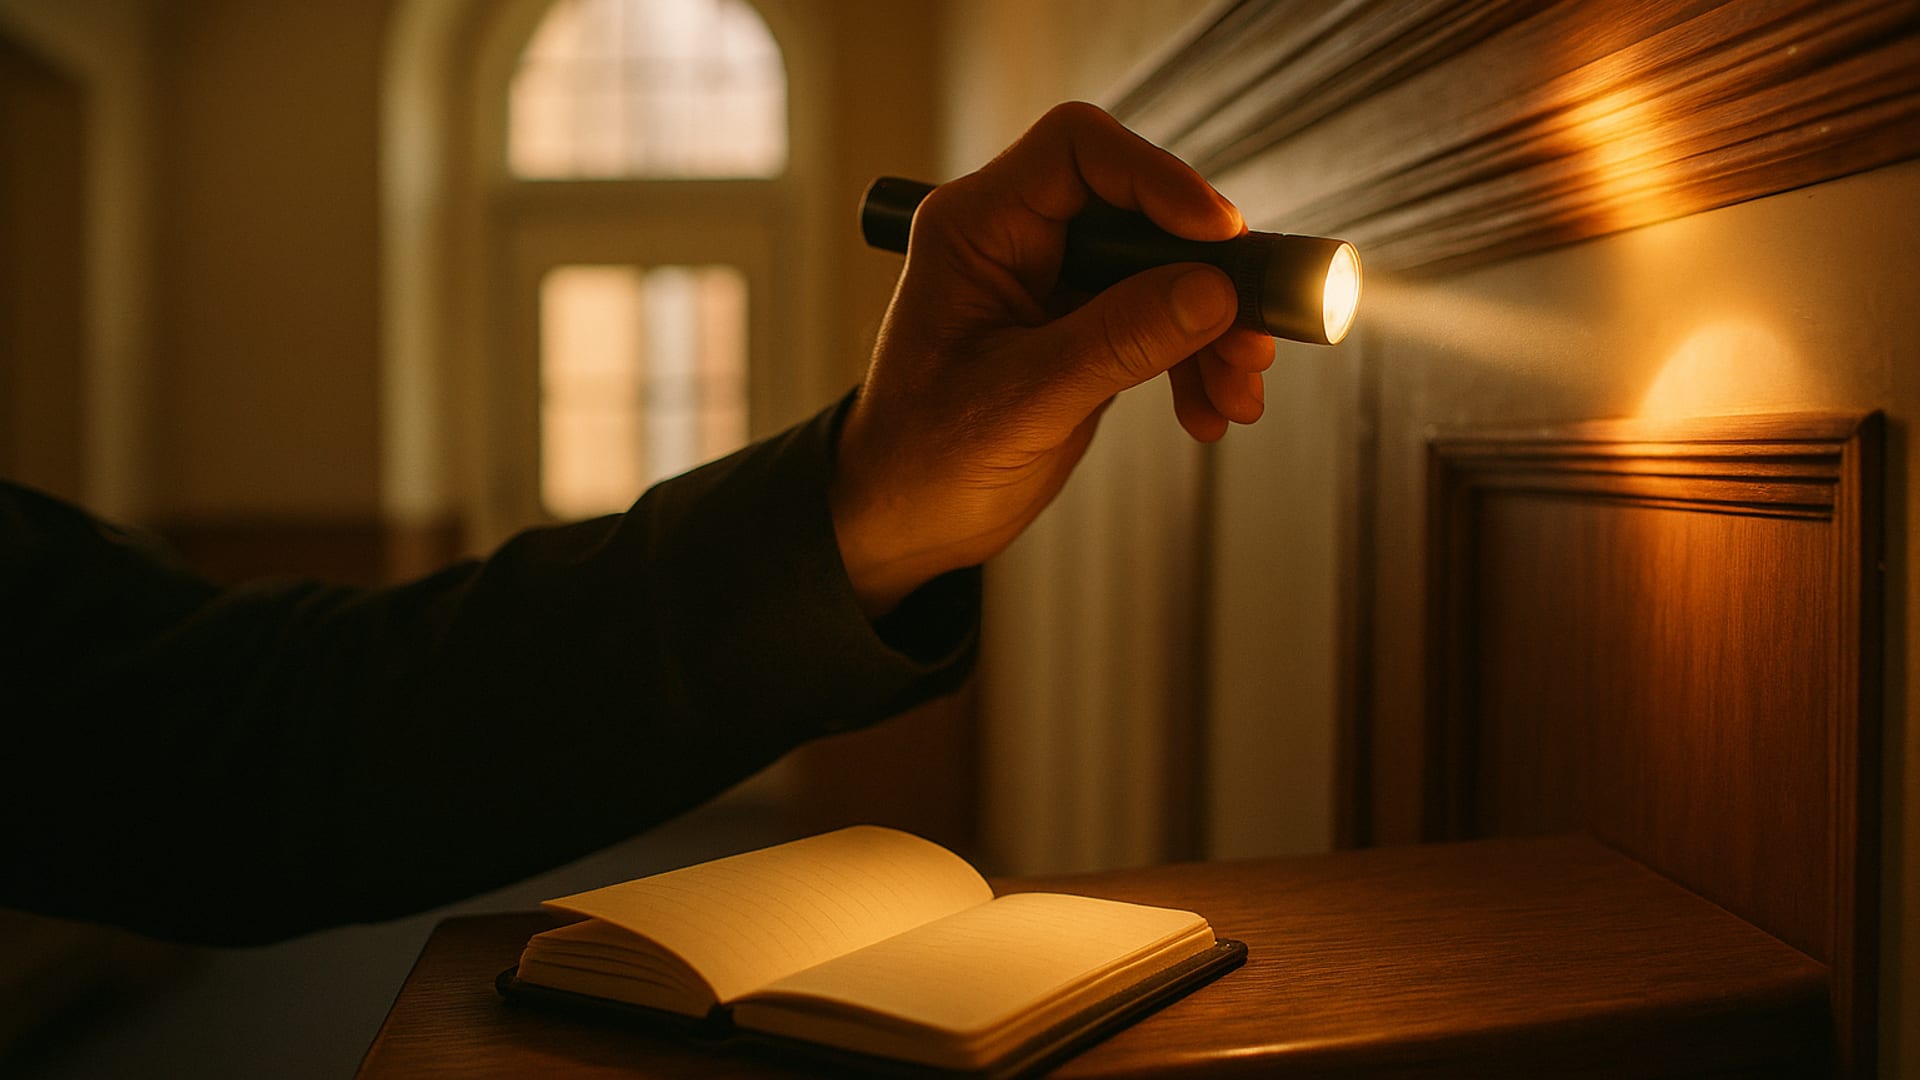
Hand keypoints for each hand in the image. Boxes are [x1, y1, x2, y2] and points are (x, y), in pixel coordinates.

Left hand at [831, 102, 1275, 616]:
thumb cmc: (922, 459)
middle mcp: (1017, 241)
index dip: (1158, 180)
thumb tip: (1212, 292)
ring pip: (1164, 272)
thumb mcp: (1023, 401)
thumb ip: (1118, 341)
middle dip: (1207, 276)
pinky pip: (1162, 321)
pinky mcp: (1083, 330)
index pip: (1078, 152)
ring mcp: (1054, 285)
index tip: (1220, 236)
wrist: (901, 522)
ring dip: (1215, 329)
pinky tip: (1211, 412)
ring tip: (1239, 394)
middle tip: (1252, 336)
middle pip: (1140, 212)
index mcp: (977, 227)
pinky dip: (1196, 362)